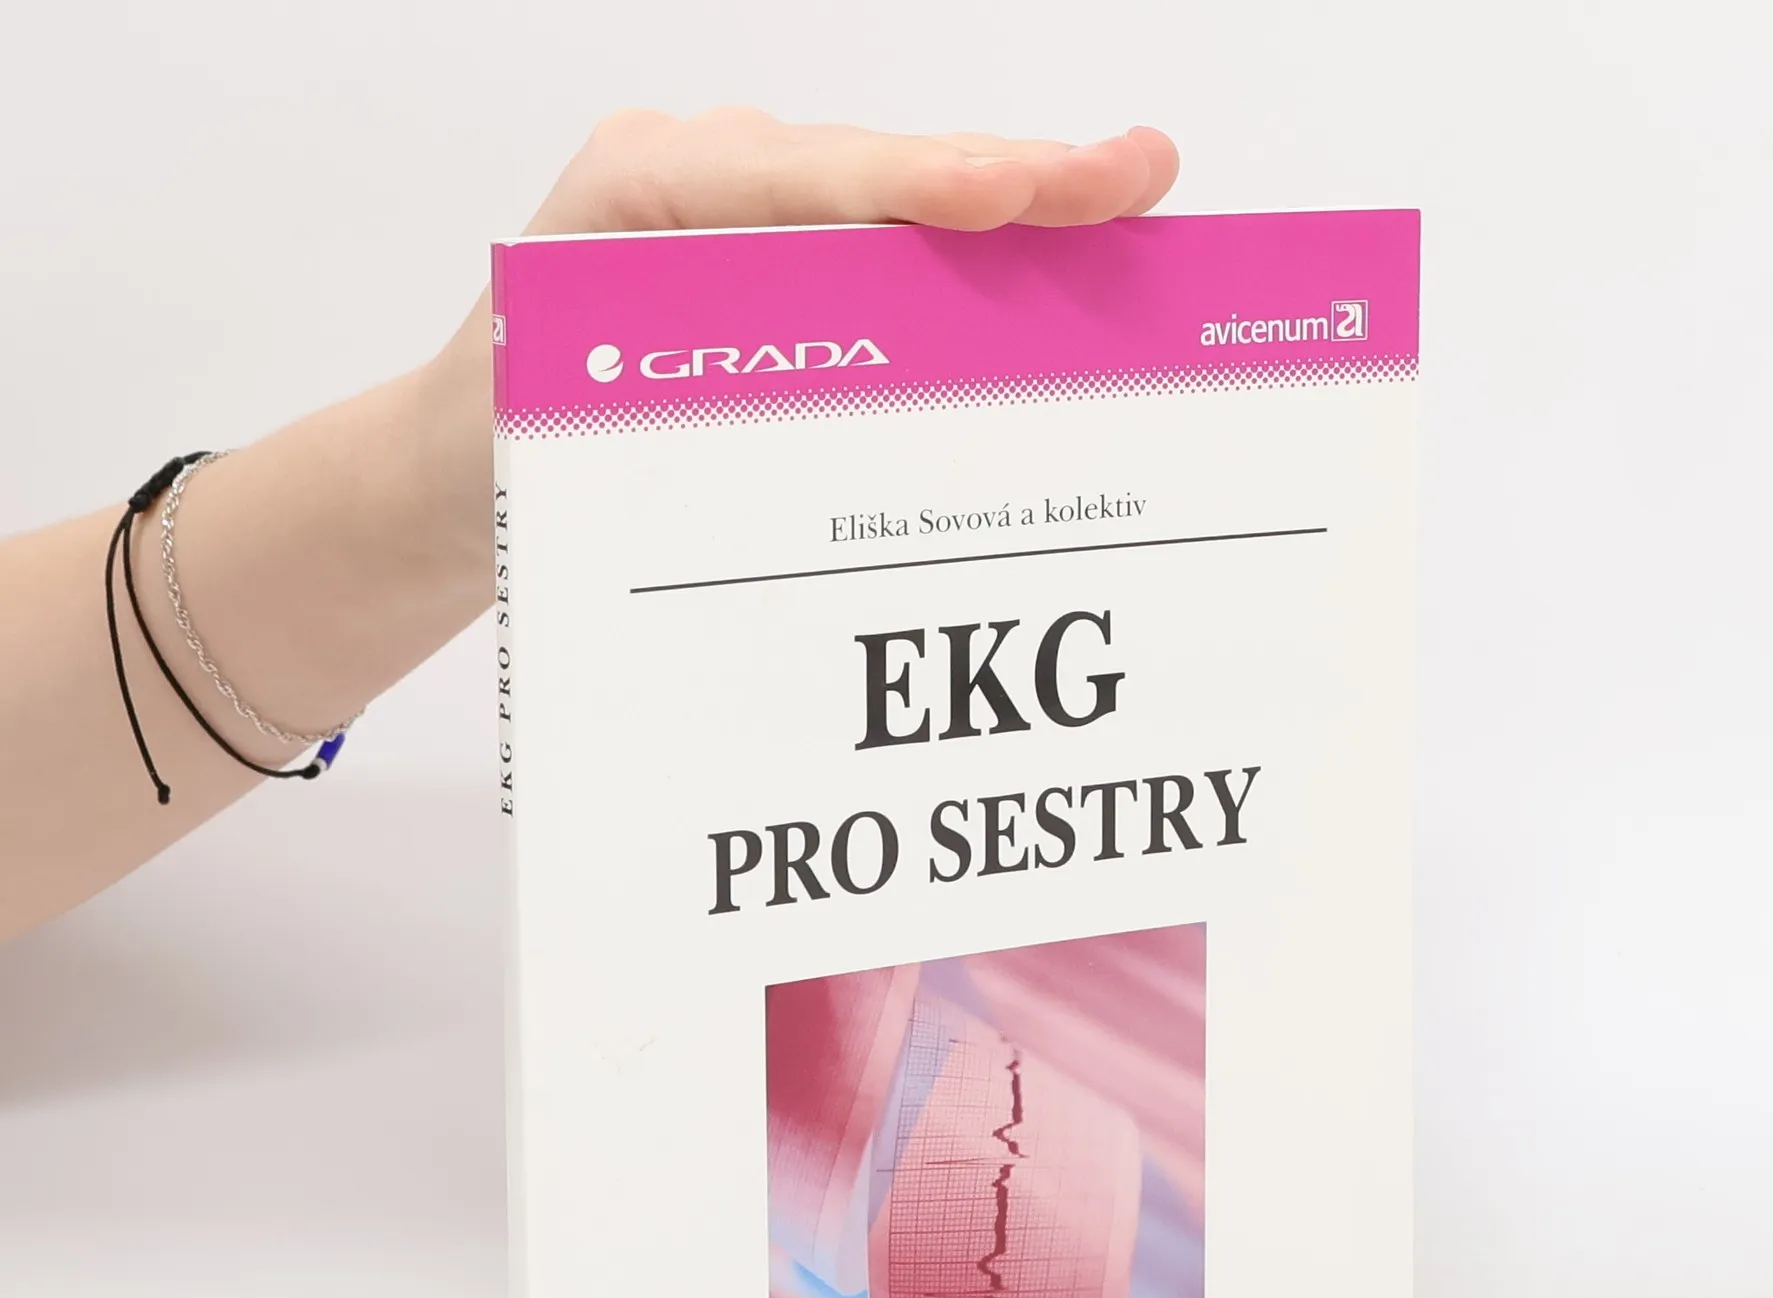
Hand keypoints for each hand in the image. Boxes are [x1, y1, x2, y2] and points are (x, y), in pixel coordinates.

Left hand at [422, 112, 1180, 568]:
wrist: (459, 471)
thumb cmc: (507, 455)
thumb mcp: (579, 439)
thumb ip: (696, 415)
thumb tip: (855, 436)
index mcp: (638, 195)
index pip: (805, 180)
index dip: (921, 187)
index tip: (1018, 191)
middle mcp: (698, 177)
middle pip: (875, 171)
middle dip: (1007, 178)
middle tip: (1134, 174)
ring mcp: (741, 210)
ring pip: (893, 201)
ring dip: (1007, 213)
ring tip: (1122, 202)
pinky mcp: (774, 257)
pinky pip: (884, 243)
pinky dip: (969, 257)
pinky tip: (1056, 254)